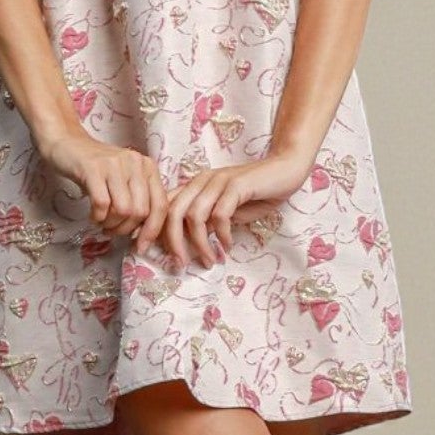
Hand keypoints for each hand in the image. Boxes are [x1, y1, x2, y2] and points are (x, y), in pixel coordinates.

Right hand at [41, 128, 170, 244]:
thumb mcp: (124, 181)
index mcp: (148, 167)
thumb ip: (138, 201)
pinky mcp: (93, 168)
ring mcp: (114, 164)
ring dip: (110, 224)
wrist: (68, 144)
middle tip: (112, 230)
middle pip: (141, 211)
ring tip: (102, 222)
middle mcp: (135, 163)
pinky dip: (97, 217)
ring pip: (123, 210)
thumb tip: (144, 235)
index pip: (160, 205)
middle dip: (125, 229)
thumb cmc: (97, 168)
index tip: (140, 246)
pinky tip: (92, 215)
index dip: (152, 231)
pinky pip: (102, 204)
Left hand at [148, 148, 314, 268]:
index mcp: (195, 186)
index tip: (148, 251)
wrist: (286, 170)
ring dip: (200, 243)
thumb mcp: (226, 211)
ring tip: (210, 260)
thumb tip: (189, 243)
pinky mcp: (237, 185)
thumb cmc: (257, 193)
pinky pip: (220, 213)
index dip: (153, 229)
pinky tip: (228, 245)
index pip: (165, 206)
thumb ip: (207, 223)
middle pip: (172, 211)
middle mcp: (202, 181)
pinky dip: (222, 233)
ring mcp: (219, 181)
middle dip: (171, 241)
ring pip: (194, 215)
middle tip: (178, 264)